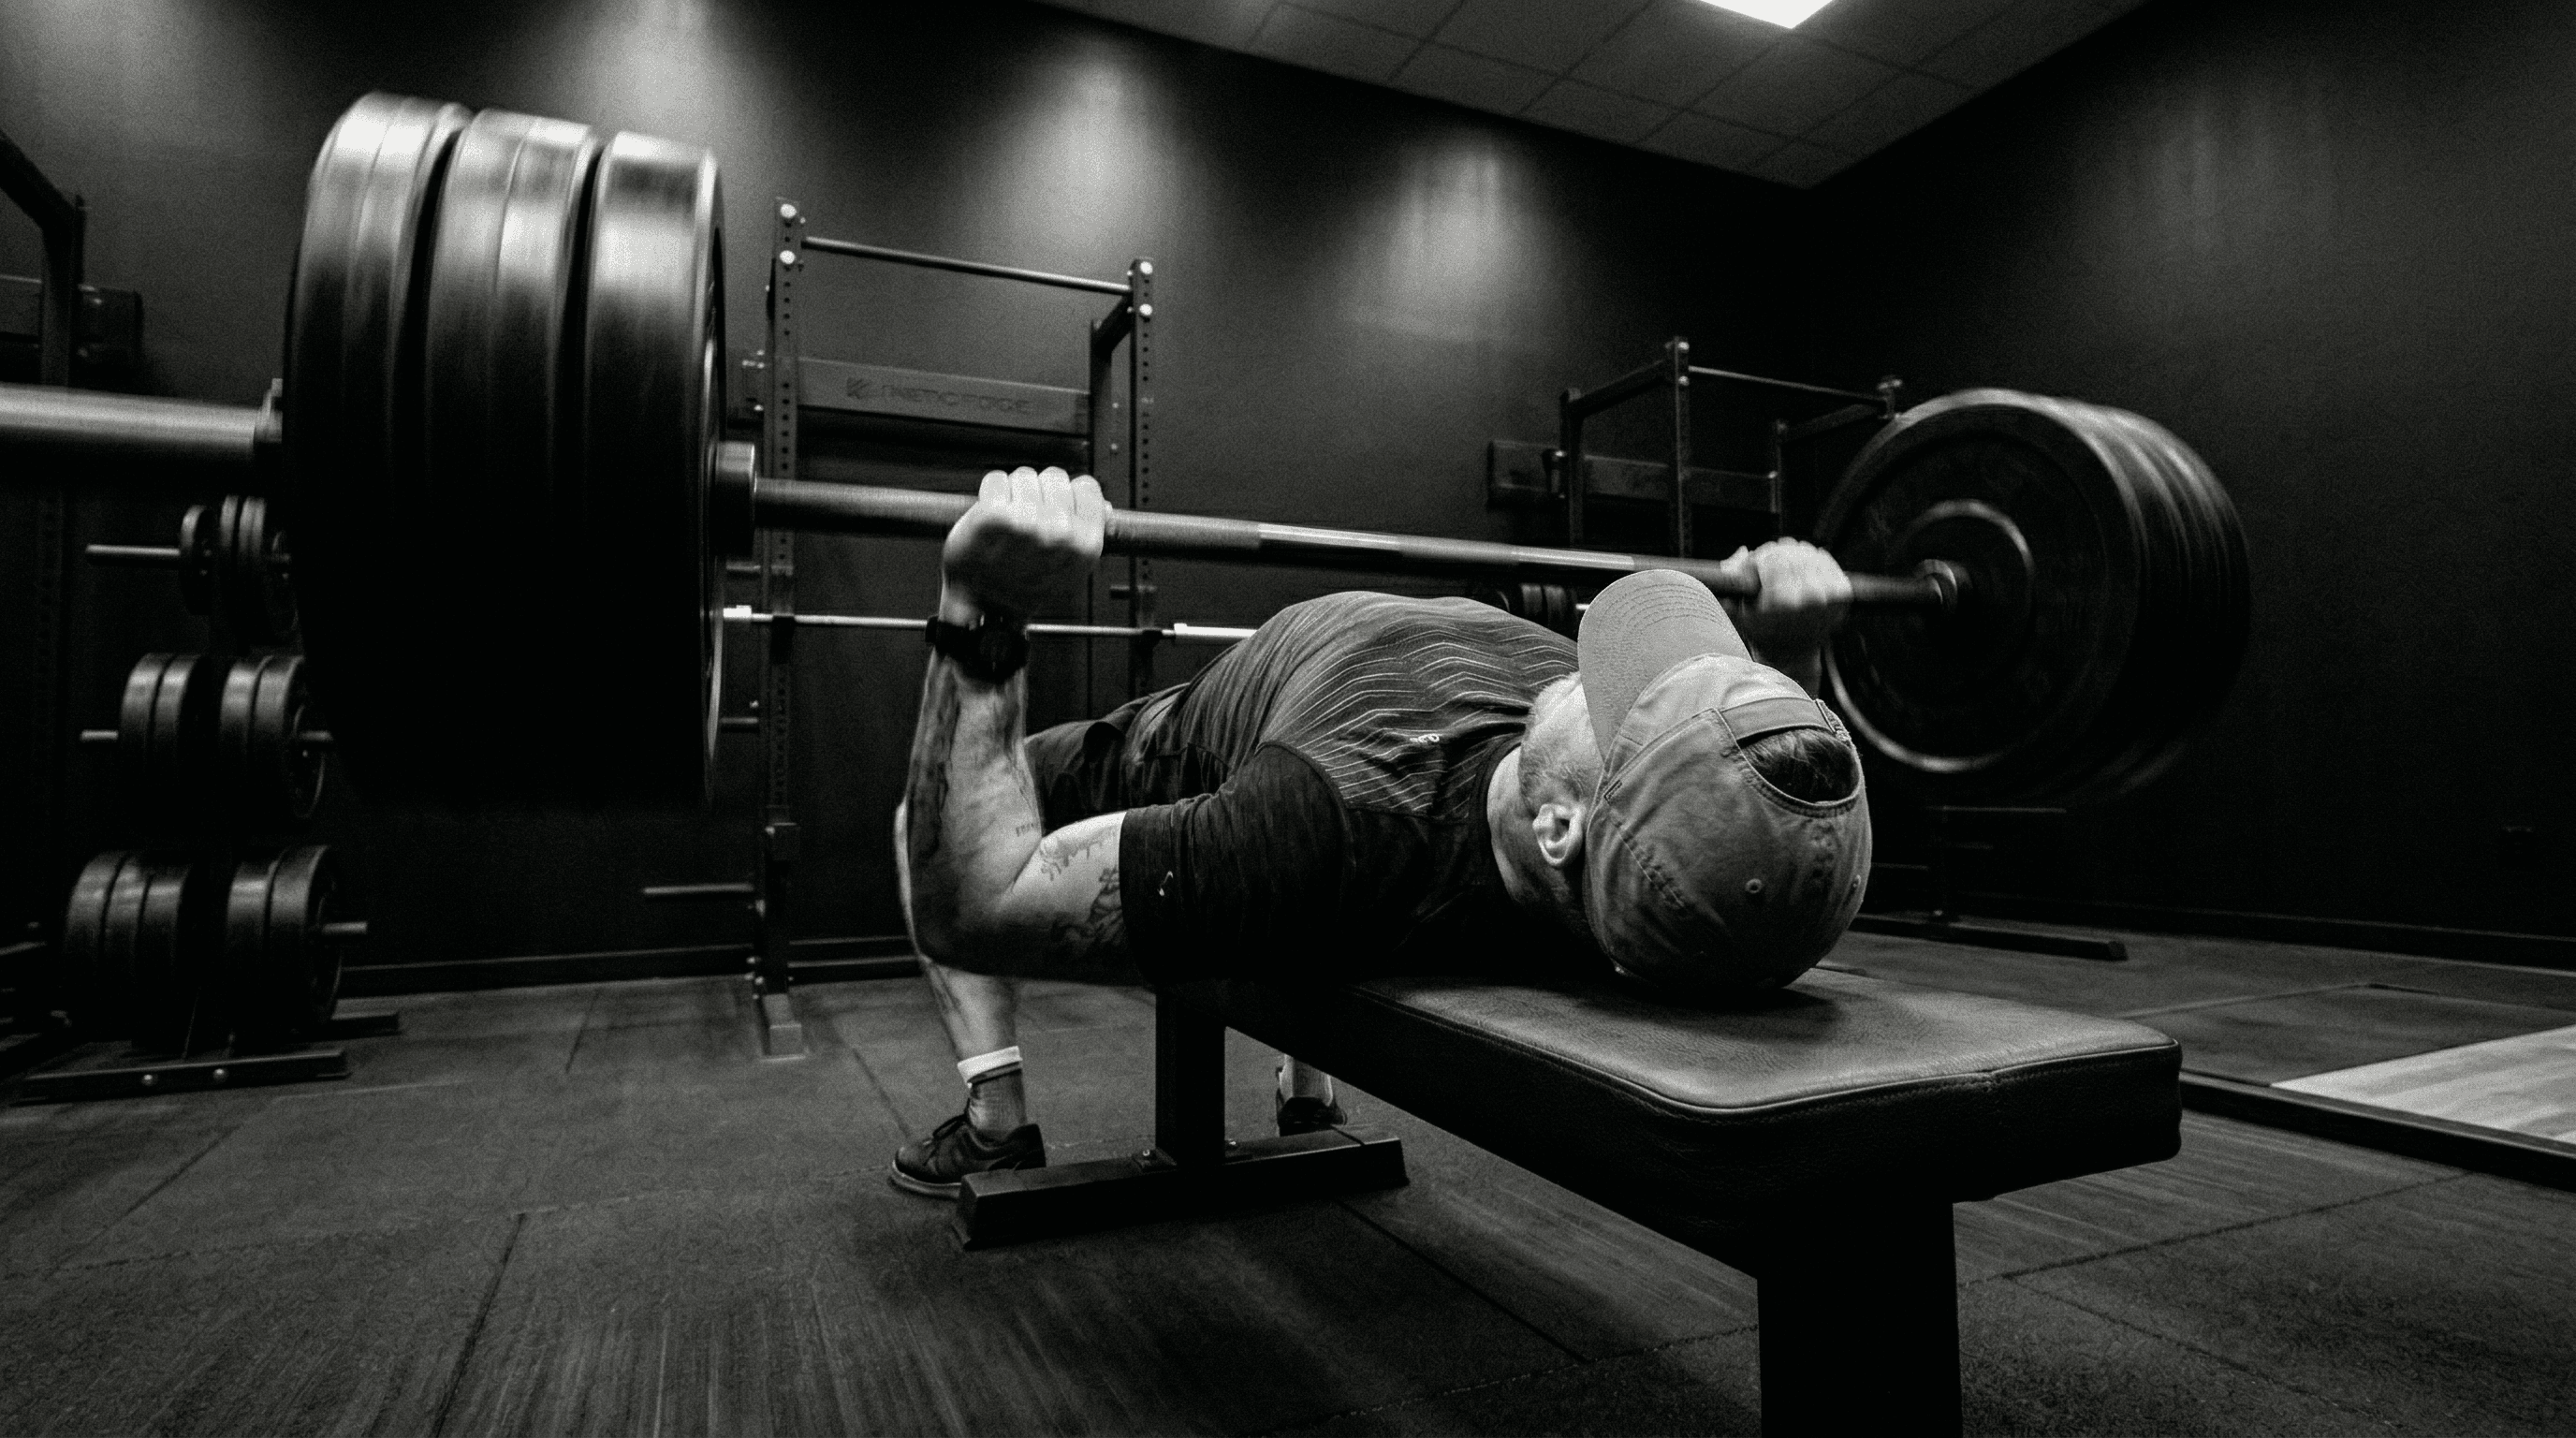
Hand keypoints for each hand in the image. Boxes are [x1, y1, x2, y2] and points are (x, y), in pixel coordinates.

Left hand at [939, 466, 1108, 622]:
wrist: (986, 606)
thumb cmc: (1025, 589)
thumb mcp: (1071, 570)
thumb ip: (1088, 535)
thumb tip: (1104, 507)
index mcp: (1086, 544)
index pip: (1086, 487)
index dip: (1069, 495)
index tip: (1056, 510)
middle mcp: (1061, 533)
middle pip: (1055, 476)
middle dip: (1040, 493)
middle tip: (1027, 522)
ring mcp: (1028, 524)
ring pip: (1024, 476)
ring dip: (1013, 493)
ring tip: (1008, 523)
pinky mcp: (994, 516)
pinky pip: (996, 480)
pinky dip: (988, 493)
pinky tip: (990, 519)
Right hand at [1720, 539, 1850, 659]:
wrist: (1792, 652)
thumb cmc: (1762, 629)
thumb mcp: (1738, 607)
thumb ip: (1733, 577)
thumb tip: (1744, 551)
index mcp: (1782, 601)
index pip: (1772, 556)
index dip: (1760, 557)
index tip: (1756, 566)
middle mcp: (1809, 597)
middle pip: (1791, 552)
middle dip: (1777, 553)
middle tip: (1770, 563)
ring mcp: (1829, 594)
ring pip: (1808, 552)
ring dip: (1794, 553)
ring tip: (1785, 567)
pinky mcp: (1843, 592)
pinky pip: (1825, 558)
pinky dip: (1813, 557)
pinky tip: (1803, 567)